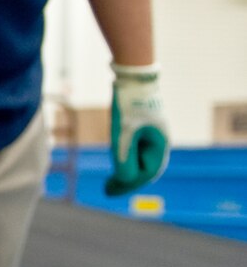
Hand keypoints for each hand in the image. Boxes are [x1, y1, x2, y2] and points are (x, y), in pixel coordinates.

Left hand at [105, 63, 169, 196]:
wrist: (133, 74)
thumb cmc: (129, 102)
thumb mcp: (123, 132)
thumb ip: (124, 157)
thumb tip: (123, 179)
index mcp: (160, 143)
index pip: (147, 173)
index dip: (129, 185)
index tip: (110, 192)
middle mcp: (159, 140)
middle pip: (145, 168)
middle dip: (127, 181)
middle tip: (106, 191)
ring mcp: (152, 133)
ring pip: (139, 158)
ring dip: (126, 170)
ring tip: (109, 180)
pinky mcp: (143, 126)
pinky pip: (136, 148)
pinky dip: (125, 157)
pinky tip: (115, 160)